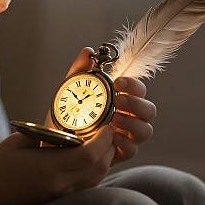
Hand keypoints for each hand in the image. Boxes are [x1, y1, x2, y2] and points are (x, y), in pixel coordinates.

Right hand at [0, 124, 115, 204]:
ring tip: (105, 144)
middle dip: (109, 149)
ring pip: (95, 179)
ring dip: (105, 162)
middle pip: (98, 168)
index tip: (107, 125)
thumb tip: (64, 129)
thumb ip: (43, 133)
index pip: (88, 154)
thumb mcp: (18, 141)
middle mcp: (59, 184)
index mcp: (48, 167)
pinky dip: (95, 172)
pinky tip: (92, 160)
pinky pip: (87, 186)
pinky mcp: (60, 200)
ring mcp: (61, 195)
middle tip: (110, 132)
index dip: (102, 140)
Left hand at [43, 47, 156, 165]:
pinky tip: (111, 136)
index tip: (118, 82)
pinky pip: (131, 150)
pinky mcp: (118, 154)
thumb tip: (88, 51)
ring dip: (132, 123)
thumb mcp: (69, 89)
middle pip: (149, 110)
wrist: (55, 140)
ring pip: (145, 130)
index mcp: (122, 99)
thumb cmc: (66, 114)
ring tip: (114, 119)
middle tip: (118, 101)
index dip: (134, 85)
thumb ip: (79, 70)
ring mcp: (126, 136)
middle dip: (137, 104)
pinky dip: (124, 143)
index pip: (139, 90)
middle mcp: (129, 117)